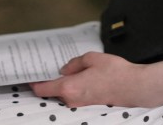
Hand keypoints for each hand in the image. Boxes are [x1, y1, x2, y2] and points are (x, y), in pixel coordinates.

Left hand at [31, 52, 155, 107]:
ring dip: (64, 83)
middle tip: (49, 66)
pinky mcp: (88, 104)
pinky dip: (73, 86)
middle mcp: (72, 99)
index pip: (42, 89)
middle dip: (50, 80)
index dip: (33, 82)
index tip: (28, 76)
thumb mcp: (92, 58)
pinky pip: (74, 95)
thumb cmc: (115, 72)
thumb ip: (74, 63)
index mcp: (69, 87)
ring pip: (65, 93)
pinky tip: (82, 76)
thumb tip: (65, 69)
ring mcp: (80, 103)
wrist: (134, 87)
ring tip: (69, 68)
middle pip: (53, 91)